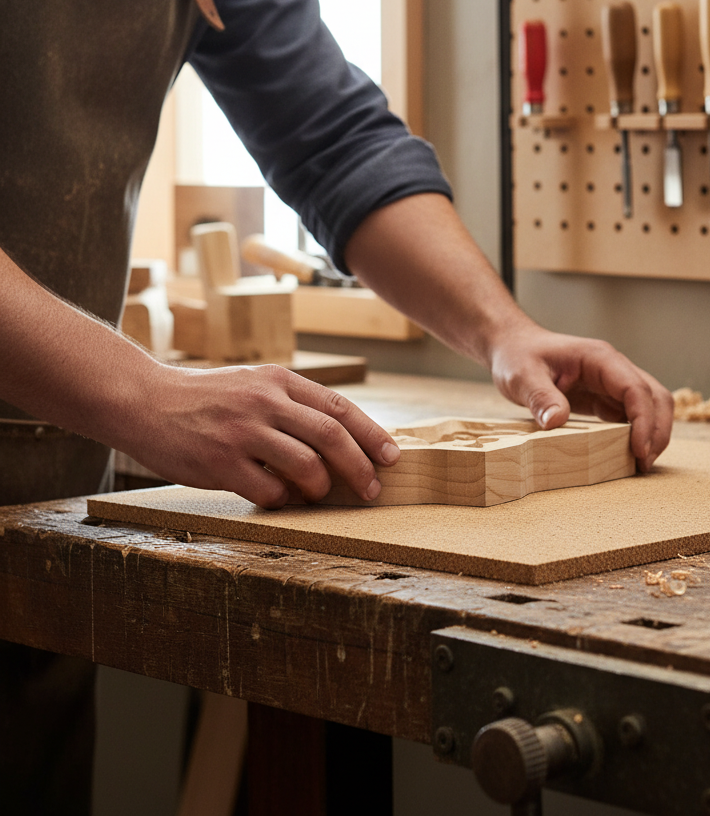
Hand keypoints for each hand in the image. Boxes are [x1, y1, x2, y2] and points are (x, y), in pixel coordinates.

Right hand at [117, 364, 400, 508]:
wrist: (145, 400)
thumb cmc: (209, 398)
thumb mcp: (255, 384)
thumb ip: (293, 405)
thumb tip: (344, 439)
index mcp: (279, 381)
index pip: (339, 408)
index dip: (371, 435)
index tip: (392, 457)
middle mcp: (265, 402)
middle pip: (331, 436)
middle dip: (360, 467)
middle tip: (372, 490)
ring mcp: (242, 431)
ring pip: (305, 465)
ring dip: (321, 487)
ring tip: (319, 494)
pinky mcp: (219, 461)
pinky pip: (267, 490)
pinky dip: (282, 500)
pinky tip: (280, 498)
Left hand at [487, 325, 673, 471]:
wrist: (514, 347)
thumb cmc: (519, 355)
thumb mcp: (522, 376)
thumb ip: (540, 397)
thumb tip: (556, 422)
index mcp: (599, 358)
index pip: (635, 388)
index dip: (644, 420)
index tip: (639, 450)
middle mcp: (613, 368)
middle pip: (655, 397)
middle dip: (657, 430)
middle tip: (644, 464)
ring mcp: (611, 383)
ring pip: (650, 406)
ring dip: (652, 433)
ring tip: (641, 464)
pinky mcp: (605, 397)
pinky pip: (631, 415)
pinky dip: (637, 435)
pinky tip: (627, 455)